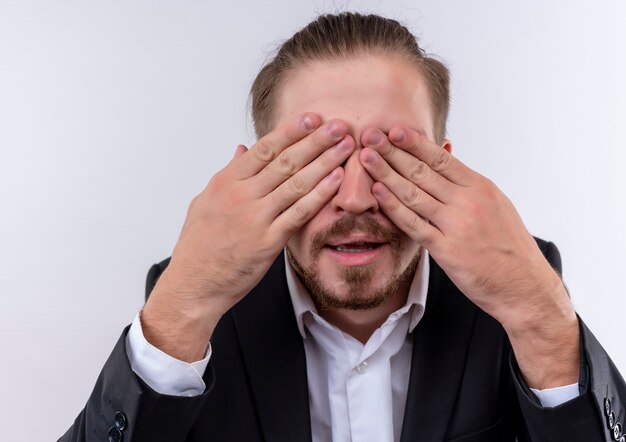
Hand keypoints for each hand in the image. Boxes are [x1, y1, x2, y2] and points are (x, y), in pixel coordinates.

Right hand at [142, 113, 354, 360]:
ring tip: (345, 147)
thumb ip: (227, 173)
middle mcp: (240, 195)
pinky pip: (299, 213)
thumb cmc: (198, 244)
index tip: (313, 118)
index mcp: (225, 182)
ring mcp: (255, 218)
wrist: (194, 284)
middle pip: (285, 161)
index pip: (264, 149)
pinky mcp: (268, 241)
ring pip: (296, 183)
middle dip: (316, 140)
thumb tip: (242, 149)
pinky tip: (336, 180)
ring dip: (324, 162)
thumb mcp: (205, 201)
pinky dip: (319, 194)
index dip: (291, 131)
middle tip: (339, 125)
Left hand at [360, 126, 578, 387]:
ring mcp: (456, 225)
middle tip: (370, 134)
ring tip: (366, 157)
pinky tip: (377, 193)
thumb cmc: (508, 245)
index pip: (441, 158)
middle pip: (422, 171)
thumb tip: (447, 157)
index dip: (414, 142)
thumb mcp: (496, 205)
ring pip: (413, 193)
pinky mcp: (446, 250)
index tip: (393, 129)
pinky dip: (394, 207)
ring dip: (386, 174)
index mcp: (481, 187)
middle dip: (393, 151)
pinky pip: (414, 224)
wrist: (524, 286)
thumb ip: (469, 184)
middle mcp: (468, 202)